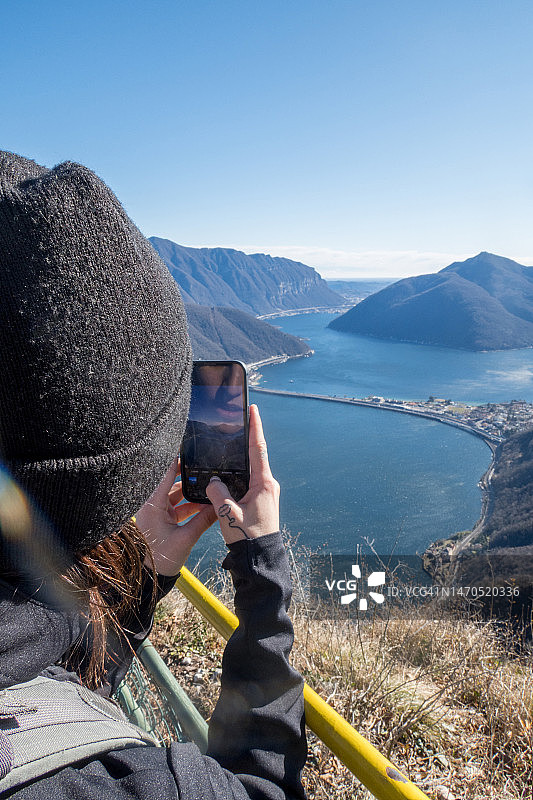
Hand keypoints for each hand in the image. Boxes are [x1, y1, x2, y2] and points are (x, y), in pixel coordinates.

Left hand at [135, 457, 216, 575]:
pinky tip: (204, 504)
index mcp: (153, 505)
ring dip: (191, 492)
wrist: (149, 577)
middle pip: (171, 482)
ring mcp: (157, 512)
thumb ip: (204, 520)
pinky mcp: (162, 519)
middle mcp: (152, 505)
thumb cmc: (161, 559)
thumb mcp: (186, 538)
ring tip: (208, 485)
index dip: (175, 460)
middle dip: (187, 474)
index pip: (165, 475)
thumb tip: (220, 506)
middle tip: (202, 464)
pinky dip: (190, 505)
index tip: (185, 447)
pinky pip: (178, 506)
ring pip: (176, 494)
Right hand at [206, 404, 279, 543]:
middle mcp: (267, 485)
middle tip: (238, 419)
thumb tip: (212, 480)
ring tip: (230, 441)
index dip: (255, 428)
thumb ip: (217, 492)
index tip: (253, 409)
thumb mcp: (227, 514)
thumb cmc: (247, 538)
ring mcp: (265, 493)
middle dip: (246, 438)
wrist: (259, 560)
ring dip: (240, 457)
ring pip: (250, 469)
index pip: (258, 449)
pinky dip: (238, 474)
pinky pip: (247, 481)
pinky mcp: (259, 501)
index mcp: (264, 484)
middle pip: (255, 455)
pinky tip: (227, 471)